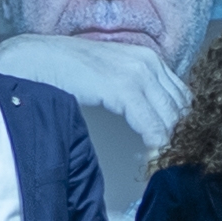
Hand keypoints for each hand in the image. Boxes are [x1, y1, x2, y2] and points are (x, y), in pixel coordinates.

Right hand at [0, 33, 191, 150]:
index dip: (181, 123)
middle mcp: (150, 62)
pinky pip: (153, 126)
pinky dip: (156, 145)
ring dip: (170, 144)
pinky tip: (151, 157)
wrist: (39, 60)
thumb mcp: (112, 76)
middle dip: (180, 135)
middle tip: (173, 159)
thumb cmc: (70, 71)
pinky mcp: (125, 88)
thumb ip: (135, 92)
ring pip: (172, 119)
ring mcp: (139, 74)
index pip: (182, 97)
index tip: (176, 144)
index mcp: (150, 58)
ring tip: (162, 162)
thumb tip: (152, 121)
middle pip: (182, 108)